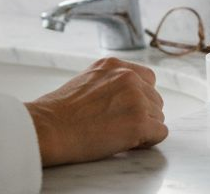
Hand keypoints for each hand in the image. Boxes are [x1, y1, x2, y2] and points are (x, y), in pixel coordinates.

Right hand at [25, 58, 168, 166]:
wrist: (49, 129)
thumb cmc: (58, 112)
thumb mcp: (86, 80)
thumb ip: (109, 81)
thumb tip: (122, 96)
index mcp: (115, 65)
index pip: (147, 78)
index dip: (141, 97)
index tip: (128, 111)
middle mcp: (128, 77)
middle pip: (154, 98)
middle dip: (143, 114)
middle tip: (122, 128)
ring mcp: (136, 98)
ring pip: (157, 116)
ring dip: (145, 128)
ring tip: (121, 136)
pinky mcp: (138, 122)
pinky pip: (160, 133)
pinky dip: (148, 141)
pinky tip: (131, 144)